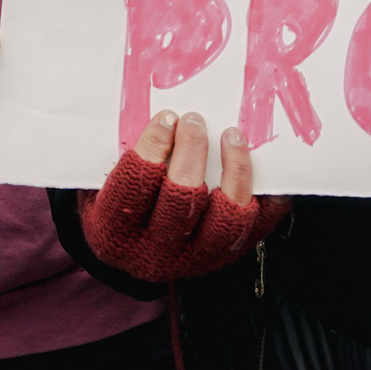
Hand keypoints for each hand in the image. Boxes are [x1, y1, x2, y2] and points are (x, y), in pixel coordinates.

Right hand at [78, 110, 279, 282]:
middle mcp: (156, 253)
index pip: (134, 188)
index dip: (152, 147)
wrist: (136, 258)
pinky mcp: (229, 256)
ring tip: (233, 134)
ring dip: (234, 169)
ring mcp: (197, 258)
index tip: (166, 117)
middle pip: (181, 201)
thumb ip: (117, 157)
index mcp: (116, 234)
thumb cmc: (121, 206)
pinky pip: (257, 224)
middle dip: (192, 151)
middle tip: (195, 120)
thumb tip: (149, 110)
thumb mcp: (102, 188)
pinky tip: (266, 164)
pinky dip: (268, 194)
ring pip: (225, 218)